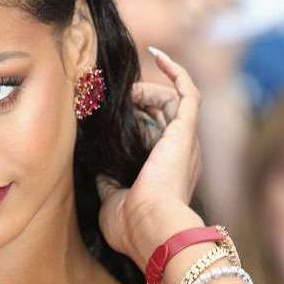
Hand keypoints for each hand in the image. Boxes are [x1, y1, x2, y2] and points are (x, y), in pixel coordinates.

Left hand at [96, 48, 204, 269]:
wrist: (150, 227)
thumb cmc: (131, 225)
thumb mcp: (111, 201)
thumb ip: (107, 182)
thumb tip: (96, 166)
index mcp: (166, 172)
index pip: (154, 135)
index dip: (135, 121)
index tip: (109, 114)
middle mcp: (181, 155)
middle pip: (164, 115)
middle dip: (139, 102)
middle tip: (113, 101)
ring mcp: (185, 142)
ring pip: (172, 101)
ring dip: (148, 90)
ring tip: (125, 91)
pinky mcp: (185, 131)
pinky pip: (188, 92)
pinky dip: (175, 71)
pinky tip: (156, 56)